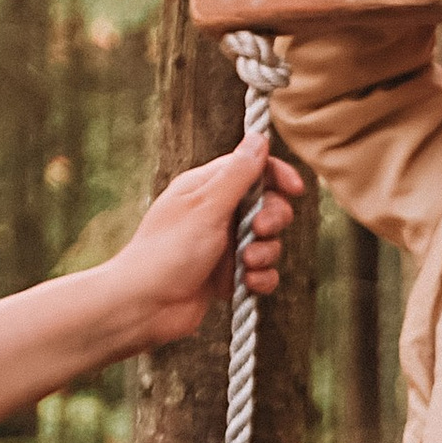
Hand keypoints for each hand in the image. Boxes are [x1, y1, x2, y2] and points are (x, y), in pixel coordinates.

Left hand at [99, 134, 302, 348]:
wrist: (145, 306)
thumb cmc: (169, 250)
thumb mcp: (207, 206)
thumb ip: (238, 174)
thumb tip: (258, 136)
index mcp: (207, 189)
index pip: (252, 169)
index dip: (277, 176)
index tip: (295, 189)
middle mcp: (217, 214)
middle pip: (267, 206)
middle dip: (273, 219)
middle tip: (260, 230)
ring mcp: (223, 246)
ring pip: (267, 243)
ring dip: (265, 254)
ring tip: (245, 264)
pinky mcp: (227, 276)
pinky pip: (261, 273)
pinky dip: (259, 279)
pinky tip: (246, 284)